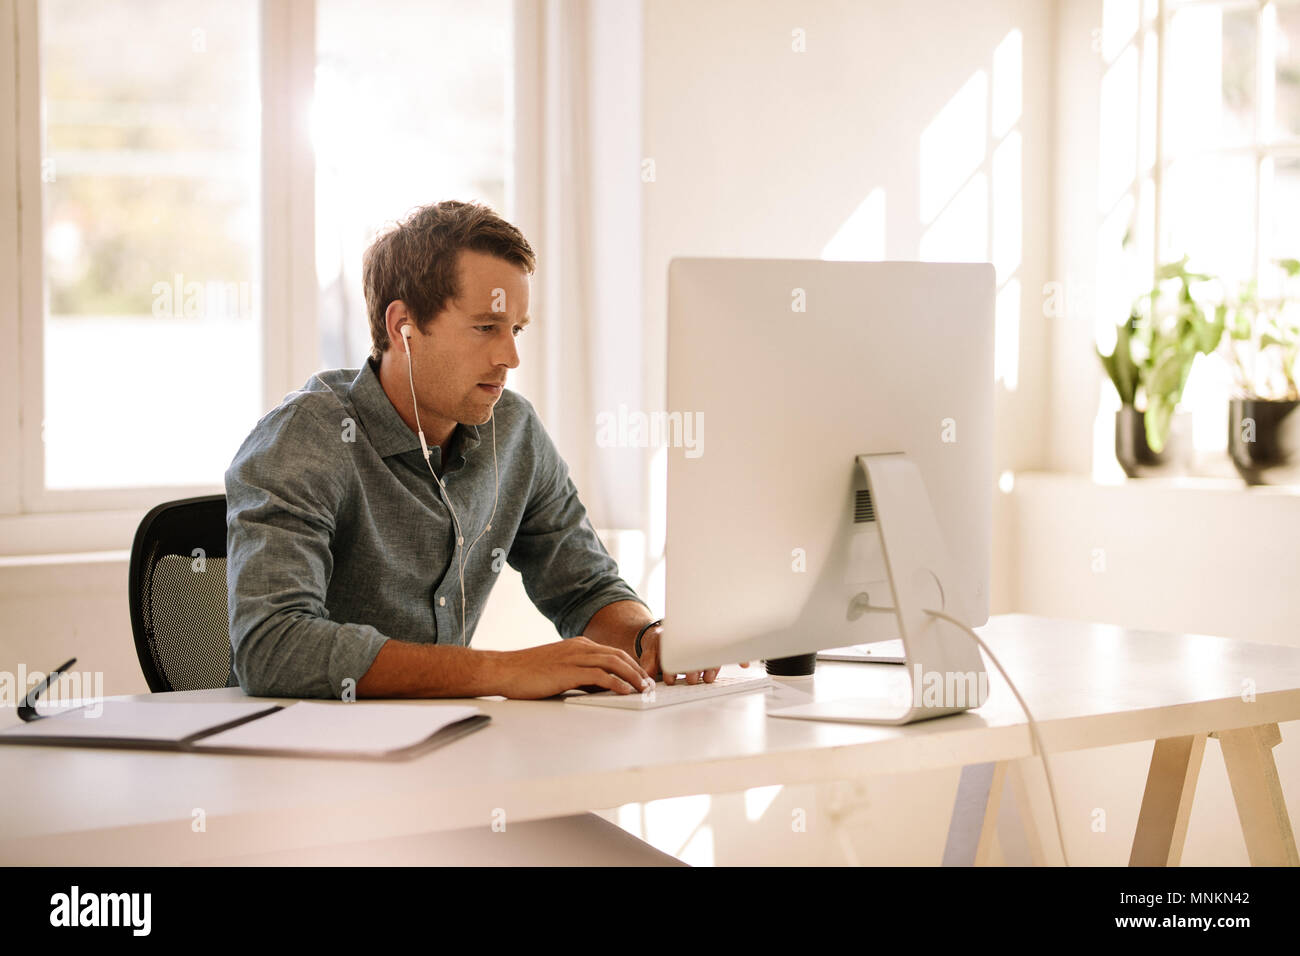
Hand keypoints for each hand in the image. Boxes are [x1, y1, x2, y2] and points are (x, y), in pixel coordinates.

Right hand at [495, 637, 653, 699]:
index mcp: (578, 645)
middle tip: (649, 685)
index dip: (632, 665)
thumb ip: (581, 674)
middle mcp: (579, 647)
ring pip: (613, 663)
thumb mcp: (560, 668)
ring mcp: (574, 657)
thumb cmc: (528, 672)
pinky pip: (599, 676)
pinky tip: (625, 692)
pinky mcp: (567, 671)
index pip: (613, 652)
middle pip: (618, 655)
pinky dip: (616, 683)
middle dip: (637, 670)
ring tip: (643, 689)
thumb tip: (602, 686)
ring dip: (632, 676)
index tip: (642, 678)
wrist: (505, 670)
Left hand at [637, 624, 753, 684]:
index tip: (670, 678)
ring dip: (711, 668)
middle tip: (691, 679)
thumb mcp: (650, 650)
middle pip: (697, 656)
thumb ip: (649, 662)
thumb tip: (648, 675)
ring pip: (711, 657)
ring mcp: (704, 646)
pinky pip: (728, 652)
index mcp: (677, 641)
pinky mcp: (712, 650)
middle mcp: (693, 642)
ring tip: (708, 678)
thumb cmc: (659, 642)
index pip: (678, 653)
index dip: (674, 667)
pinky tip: (746, 664)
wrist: (664, 632)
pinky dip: (739, 657)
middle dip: (694, 669)